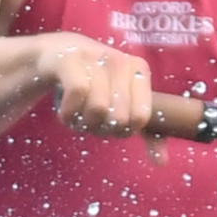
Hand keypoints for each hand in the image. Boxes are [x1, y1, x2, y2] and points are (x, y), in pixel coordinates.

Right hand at [33, 37, 164, 133]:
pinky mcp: (70, 60)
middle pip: (118, 118)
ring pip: (98, 108)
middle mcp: (121, 61)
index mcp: (140, 70)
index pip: (140, 118)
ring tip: (76, 112)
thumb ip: (145, 131)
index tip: (110, 121)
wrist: (55, 55)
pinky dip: (67, 113)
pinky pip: (77, 95)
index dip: (122, 130)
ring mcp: (95, 58)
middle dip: (100, 128)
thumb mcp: (123, 103)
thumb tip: (162, 162)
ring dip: (82, 122)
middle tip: (89, 117)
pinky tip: (65, 109)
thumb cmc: (93, 85)